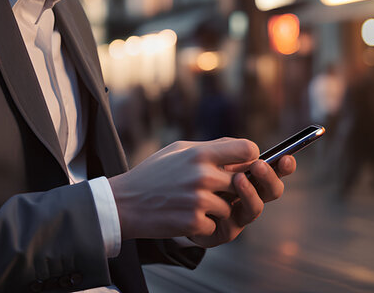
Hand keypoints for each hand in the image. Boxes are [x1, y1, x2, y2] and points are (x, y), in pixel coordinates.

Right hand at [108, 138, 258, 239]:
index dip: (249, 159)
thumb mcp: (179, 150)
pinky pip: (215, 226)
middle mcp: (202, 175)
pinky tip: (184, 216)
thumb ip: (212, 148)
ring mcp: (199, 200)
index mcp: (200, 153)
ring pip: (229, 208)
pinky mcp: (193, 222)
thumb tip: (246, 148)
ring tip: (191, 204)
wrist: (123, 203)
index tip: (241, 166)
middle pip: (243, 183)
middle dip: (231, 189)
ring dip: (216, 210)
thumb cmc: (154, 174)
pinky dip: (203, 226)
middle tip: (211, 190)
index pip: (248, 150)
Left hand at [188, 155, 295, 247]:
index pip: (274, 169)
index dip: (283, 165)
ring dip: (250, 193)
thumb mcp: (201, 156)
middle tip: (259, 166)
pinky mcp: (224, 231)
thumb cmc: (186, 176)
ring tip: (238, 179)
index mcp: (248, 175)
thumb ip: (223, 149)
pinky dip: (227, 213)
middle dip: (270, 178)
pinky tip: (217, 201)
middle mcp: (248, 196)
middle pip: (272, 190)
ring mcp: (239, 215)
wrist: (164, 203)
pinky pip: (233, 225)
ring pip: (256, 208)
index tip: (286, 156)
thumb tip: (249, 149)